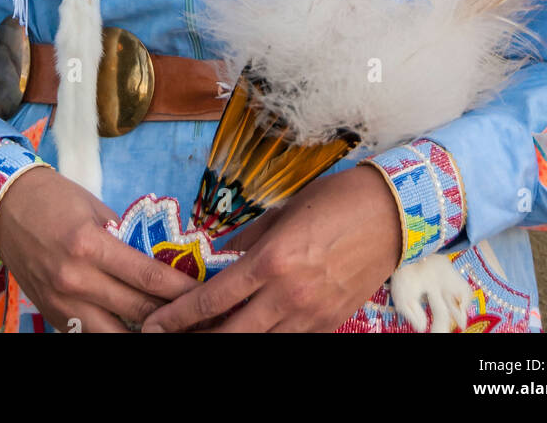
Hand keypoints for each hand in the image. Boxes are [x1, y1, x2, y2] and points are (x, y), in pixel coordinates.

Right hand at [0, 166, 196, 332]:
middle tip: (192, 312)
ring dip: (142, 330)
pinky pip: (89, 334)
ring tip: (163, 324)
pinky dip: (112, 332)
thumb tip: (158, 262)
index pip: (146, 276)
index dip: (179, 289)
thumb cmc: (55, 199)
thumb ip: (125, 240)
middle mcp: (76, 280)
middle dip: (169, 313)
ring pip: (113, 335)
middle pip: (137, 310)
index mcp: (90, 246)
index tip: (201, 292)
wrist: (6, 207)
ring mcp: (62, 303)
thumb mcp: (96, 209)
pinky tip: (132, 326)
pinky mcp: (52, 316)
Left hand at [140, 164, 402, 332]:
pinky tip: (255, 328)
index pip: (212, 300)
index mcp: (271, 261)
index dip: (178, 318)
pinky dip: (268, 337)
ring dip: (232, 340)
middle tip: (172, 338)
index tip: (155, 325)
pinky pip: (291, 341)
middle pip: (230, 335)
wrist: (391, 213)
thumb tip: (219, 256)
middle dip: (197, 339)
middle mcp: (288, 294)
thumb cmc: (335, 201)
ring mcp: (311, 314)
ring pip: (260, 345)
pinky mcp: (330, 324)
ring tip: (211, 334)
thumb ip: (247, 239)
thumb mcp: (282, 211)